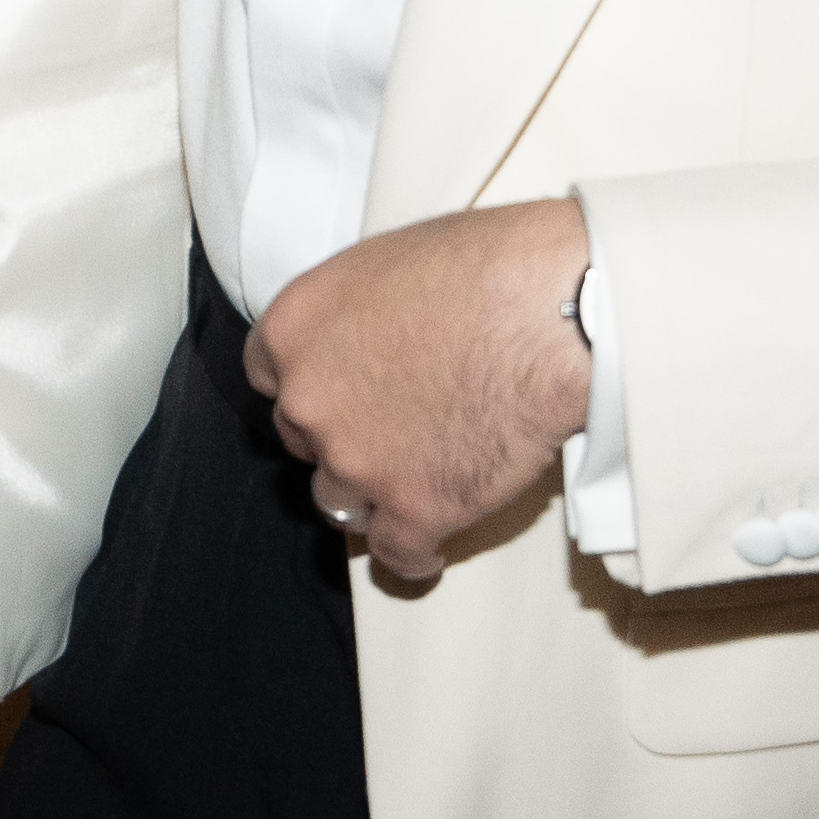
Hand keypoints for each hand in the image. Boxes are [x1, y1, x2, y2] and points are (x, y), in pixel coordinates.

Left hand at [244, 198, 592, 581]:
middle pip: (303, 438)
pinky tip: (429, 547)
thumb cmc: (489, 268)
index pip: (266, 374)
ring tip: (413, 478)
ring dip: (370, 492)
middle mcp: (309, 399)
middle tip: (388, 427)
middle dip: (339, 436)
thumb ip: (356, 315)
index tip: (331, 393)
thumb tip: (374, 335)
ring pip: (339, 499)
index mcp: (295, 329)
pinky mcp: (414, 509)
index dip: (304, 386)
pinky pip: (398, 554)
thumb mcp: (388, 263)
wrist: (552, 313)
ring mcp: (357, 461)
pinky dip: (413, 554)